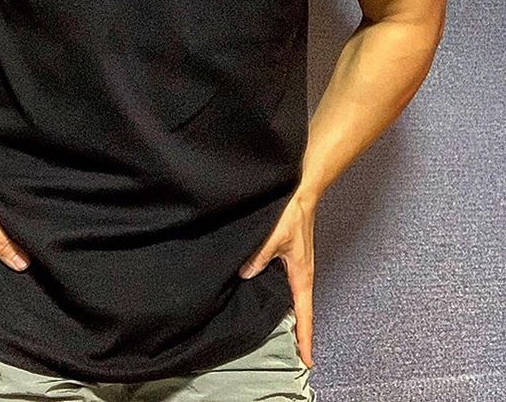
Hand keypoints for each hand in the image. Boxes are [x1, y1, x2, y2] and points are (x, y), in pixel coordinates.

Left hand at [238, 192, 315, 368]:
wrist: (302, 194)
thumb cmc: (293, 214)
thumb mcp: (274, 237)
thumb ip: (260, 256)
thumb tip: (246, 274)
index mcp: (302, 274)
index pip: (304, 313)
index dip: (305, 337)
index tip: (307, 360)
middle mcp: (302, 274)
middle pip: (300, 310)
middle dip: (298, 331)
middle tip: (294, 354)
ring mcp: (298, 266)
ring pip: (293, 297)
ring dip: (290, 314)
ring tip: (282, 333)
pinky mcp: (292, 257)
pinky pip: (287, 283)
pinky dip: (283, 296)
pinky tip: (269, 296)